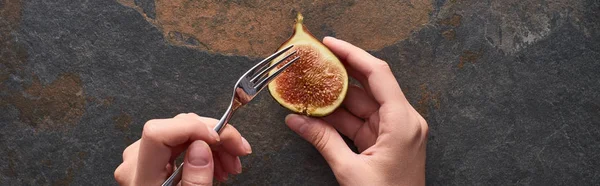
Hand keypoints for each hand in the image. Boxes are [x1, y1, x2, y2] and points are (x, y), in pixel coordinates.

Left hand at [114, 113, 252, 184]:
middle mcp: (135, 163)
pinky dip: (204, 148)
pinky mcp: (152, 159)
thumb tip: (201, 146)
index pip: (157, 133)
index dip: (192, 128)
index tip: (220, 139)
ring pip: (182, 132)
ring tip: (231, 165)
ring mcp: (142, 158)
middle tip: (238, 150)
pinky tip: (218, 164)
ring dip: (214, 144)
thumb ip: (196, 180)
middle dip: (213, 136)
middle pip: (176, 129)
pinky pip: (180, 142)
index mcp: (140, 178)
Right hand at [285, 37, 428, 185]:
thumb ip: (323, 141)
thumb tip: (297, 120)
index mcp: (402, 122)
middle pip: (369, 87)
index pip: (378, 74)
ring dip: (336, 100)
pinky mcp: (386, 144)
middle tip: (315, 64)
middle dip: (340, 76)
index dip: (353, 55)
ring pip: (362, 106)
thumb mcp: (350, 171)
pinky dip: (340, 119)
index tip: (331, 45)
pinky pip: (361, 123)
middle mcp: (403, 122)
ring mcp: (395, 133)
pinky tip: (318, 114)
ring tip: (309, 90)